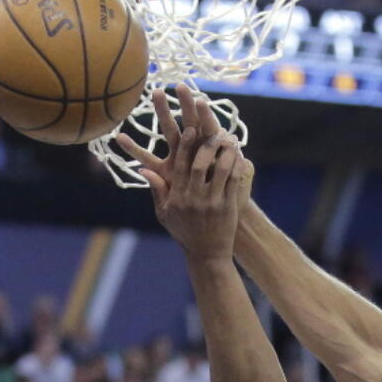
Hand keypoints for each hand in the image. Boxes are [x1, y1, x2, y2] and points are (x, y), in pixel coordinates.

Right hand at [121, 91, 253, 259]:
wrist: (207, 254)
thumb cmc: (184, 232)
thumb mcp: (164, 213)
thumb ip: (157, 189)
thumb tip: (143, 169)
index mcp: (177, 196)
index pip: (180, 164)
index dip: (186, 144)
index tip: (190, 127)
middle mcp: (193, 197)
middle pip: (199, 163)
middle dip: (205, 143)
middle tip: (212, 128)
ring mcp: (212, 202)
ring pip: (219, 170)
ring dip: (224, 151)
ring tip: (228, 137)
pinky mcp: (227, 207)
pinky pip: (233, 181)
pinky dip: (236, 165)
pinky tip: (238, 155)